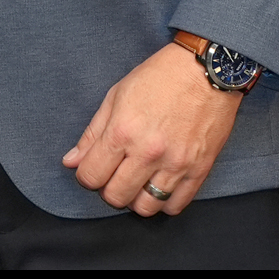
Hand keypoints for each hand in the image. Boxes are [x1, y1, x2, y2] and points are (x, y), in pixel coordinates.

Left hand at [60, 40, 244, 215]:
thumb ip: (92, 133)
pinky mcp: (200, 169)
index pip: (91, 176)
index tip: (93, 168)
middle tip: (115, 175)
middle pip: (116, 196)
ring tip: (138, 182)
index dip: (86, 176)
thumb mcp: (117, 96)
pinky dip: (164, 202)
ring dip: (136, 199)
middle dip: (109, 189)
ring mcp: (176, 163)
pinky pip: (176, 205)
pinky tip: (160, 185)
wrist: (207, 70)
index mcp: (122, 131)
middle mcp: (148, 152)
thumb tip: (71, 161)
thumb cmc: (160, 77)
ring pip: (145, 208)